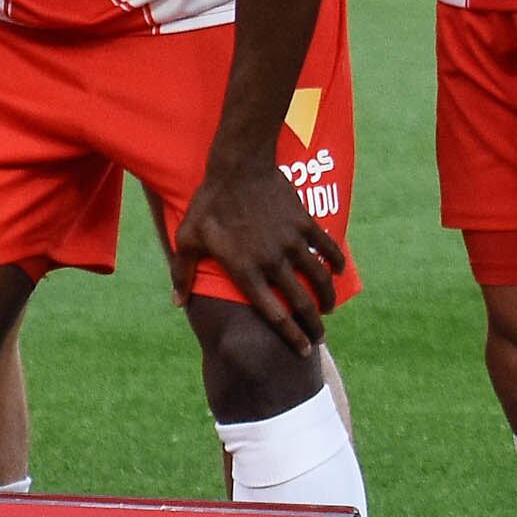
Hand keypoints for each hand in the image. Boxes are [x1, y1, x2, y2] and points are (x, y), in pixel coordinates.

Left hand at [170, 155, 339, 354]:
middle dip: (314, 325)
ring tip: (328, 308)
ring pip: (320, 278)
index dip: (291, 336)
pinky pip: (328, 247)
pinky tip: (339, 271)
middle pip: (302, 303)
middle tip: (319, 338)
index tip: (302, 350)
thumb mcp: (188, 239)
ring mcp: (291, 242)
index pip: (274, 314)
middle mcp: (272, 262)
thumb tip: (178, 303)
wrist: (238, 167)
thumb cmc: (208, 204)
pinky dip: (336, 262)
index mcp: (245, 270)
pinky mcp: (305, 223)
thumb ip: (183, 273)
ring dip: (328, 297)